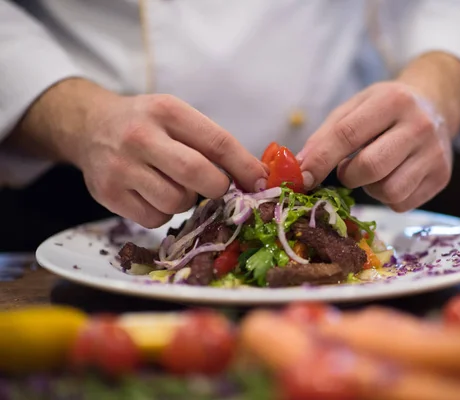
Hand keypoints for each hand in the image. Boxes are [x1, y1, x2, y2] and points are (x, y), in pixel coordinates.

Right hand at [78, 93, 267, 227]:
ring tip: (174, 184)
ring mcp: (120, 167)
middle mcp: (140, 136)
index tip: (261, 182)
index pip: (217, 142)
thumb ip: (212, 143)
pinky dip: (163, 213)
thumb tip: (257, 177)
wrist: (89, 126)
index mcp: (167, 111)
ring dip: (187, 200)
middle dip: (217, 187)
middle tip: (216, 186)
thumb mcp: (177, 118)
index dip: (244, 166)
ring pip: (177, 202)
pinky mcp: (108, 194)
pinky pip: (155, 219)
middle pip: (197, 174)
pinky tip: (153, 194)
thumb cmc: (146, 124)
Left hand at [297, 52, 459, 211]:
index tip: (303, 178)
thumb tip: (301, 171)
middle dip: (349, 175)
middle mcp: (419, 126)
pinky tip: (391, 177)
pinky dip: (388, 197)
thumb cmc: (385, 110)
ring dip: (370, 188)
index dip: (321, 159)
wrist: (435, 107)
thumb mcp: (355, 108)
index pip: (347, 134)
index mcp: (392, 100)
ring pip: (388, 191)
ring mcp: (434, 154)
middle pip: (370, 167)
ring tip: (374, 171)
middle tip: (348, 169)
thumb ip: (325, 136)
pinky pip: (401, 203)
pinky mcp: (441, 178)